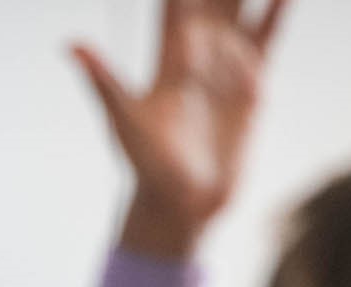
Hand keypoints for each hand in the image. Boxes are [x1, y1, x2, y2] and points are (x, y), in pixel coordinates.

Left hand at [78, 0, 289, 255]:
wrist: (182, 203)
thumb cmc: (145, 165)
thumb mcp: (124, 120)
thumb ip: (104, 80)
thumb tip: (72, 45)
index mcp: (170, 53)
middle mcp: (198, 50)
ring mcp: (226, 63)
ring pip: (240, 5)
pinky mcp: (251, 83)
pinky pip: (266, 35)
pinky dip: (277, 9)